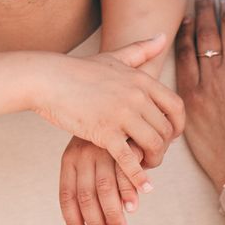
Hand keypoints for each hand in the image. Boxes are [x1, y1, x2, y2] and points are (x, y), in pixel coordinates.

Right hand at [29, 36, 184, 191]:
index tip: (169, 135)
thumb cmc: (77, 70)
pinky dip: (139, 175)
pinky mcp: (104, 132)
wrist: (47, 79)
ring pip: (153, 144)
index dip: (177, 125)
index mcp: (141, 80)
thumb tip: (163, 37)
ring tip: (146, 166)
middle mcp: (136, 96)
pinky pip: (129, 159)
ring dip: (154, 160)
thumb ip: (140, 50)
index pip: (176, 107)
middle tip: (154, 154)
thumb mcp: (113, 57)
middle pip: (166, 129)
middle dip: (164, 146)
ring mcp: (121, 114)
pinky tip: (143, 187)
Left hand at [58, 136, 143, 224]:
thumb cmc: (100, 137)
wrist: (111, 101)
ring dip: (113, 213)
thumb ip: (89, 184)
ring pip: (104, 188)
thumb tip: (93, 224)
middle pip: (85, 197)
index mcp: (69, 162)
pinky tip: (134, 207)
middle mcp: (81, 156)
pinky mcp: (121, 143)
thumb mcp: (86, 156)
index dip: (73, 222)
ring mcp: (101, 149)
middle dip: (96, 224)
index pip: (67, 197)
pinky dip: (129, 191)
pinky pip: (124, 172)